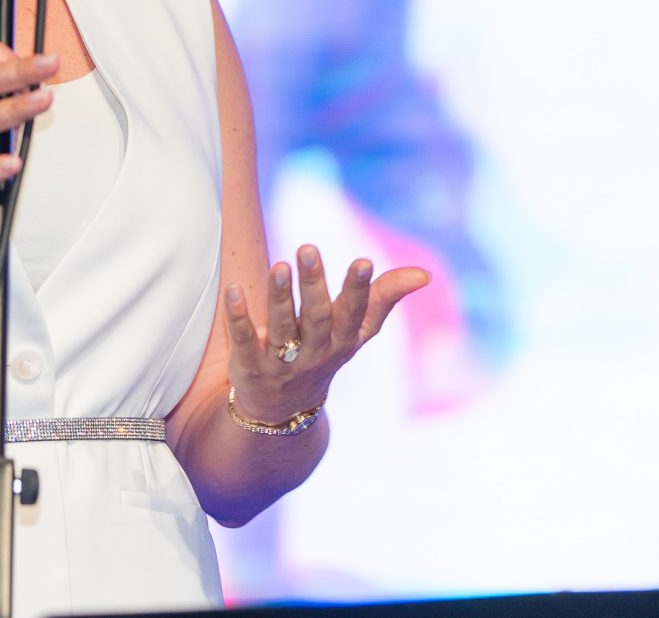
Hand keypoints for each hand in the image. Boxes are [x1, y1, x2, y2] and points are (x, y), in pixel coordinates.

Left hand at [224, 245, 428, 422]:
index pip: (355, 313)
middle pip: (316, 317)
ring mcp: (282, 362)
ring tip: (279, 265)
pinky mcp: (250, 366)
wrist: (284, 410)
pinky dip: (240, 317)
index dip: (360, 289)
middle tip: (307, 247)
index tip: (364, 260)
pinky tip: (233, 290)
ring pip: (282, 328)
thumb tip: (425, 274)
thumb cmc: (325, 352)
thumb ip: (385, 297)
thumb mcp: (358, 331)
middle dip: (313, 284)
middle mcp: (315, 351)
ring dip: (279, 296)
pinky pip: (246, 340)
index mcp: (343, 339)